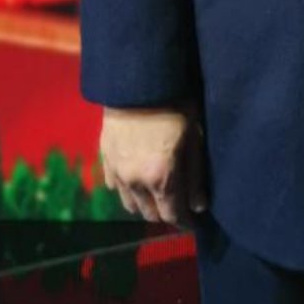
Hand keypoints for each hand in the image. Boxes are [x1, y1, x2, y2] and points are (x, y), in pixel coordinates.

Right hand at [99, 106, 206, 224]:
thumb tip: (199, 206)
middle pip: (150, 214)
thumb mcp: (194, 137)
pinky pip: (115, 186)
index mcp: (161, 177)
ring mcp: (117, 172)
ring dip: (145, 203)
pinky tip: (138, 176)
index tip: (193, 220)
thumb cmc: (174, 104)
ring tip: (159, 191)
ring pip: (130, 204)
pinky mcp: (104, 159)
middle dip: (165, 213)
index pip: (172, 214)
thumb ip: (196, 175)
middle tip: (179, 203)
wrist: (137, 81)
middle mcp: (135, 182)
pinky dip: (128, 188)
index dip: (184, 221)